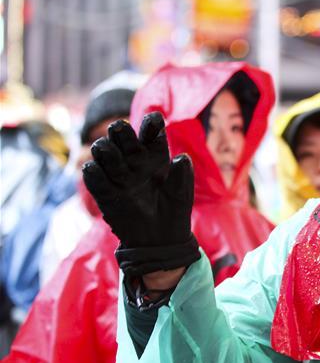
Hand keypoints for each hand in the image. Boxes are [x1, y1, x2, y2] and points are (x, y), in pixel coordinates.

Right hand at [82, 112, 199, 278]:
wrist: (159, 241)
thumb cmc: (174, 212)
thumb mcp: (182, 195)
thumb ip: (182, 176)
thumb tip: (182, 158)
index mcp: (156, 155)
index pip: (151, 132)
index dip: (151, 123)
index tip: (154, 121)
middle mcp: (135, 160)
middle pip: (123, 135)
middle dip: (120, 130)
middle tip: (121, 130)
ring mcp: (118, 174)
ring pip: (104, 150)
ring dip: (104, 148)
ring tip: (108, 153)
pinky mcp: (104, 191)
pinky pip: (93, 176)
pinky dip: (93, 172)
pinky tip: (95, 170)